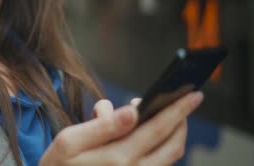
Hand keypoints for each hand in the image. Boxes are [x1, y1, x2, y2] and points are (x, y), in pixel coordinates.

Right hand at [39, 91, 202, 165]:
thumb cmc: (58, 165)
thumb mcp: (69, 142)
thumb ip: (102, 126)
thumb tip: (133, 111)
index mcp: (118, 159)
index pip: (158, 129)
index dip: (179, 110)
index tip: (195, 94)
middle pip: (172, 145)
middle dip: (182, 121)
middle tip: (185, 101)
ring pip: (169, 158)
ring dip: (174, 135)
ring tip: (166, 116)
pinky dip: (162, 149)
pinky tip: (149, 136)